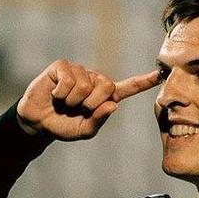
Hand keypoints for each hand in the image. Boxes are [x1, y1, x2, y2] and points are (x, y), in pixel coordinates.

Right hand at [17, 60, 159, 139]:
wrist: (38, 123)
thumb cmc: (64, 125)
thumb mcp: (85, 131)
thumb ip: (99, 120)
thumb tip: (113, 104)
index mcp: (105, 96)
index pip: (128, 87)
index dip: (144, 82)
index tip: (160, 74)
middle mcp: (94, 80)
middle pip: (106, 86)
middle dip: (91, 103)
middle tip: (77, 109)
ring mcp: (79, 71)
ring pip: (86, 84)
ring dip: (73, 100)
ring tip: (64, 103)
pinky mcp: (62, 67)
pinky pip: (69, 79)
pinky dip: (61, 93)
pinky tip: (55, 94)